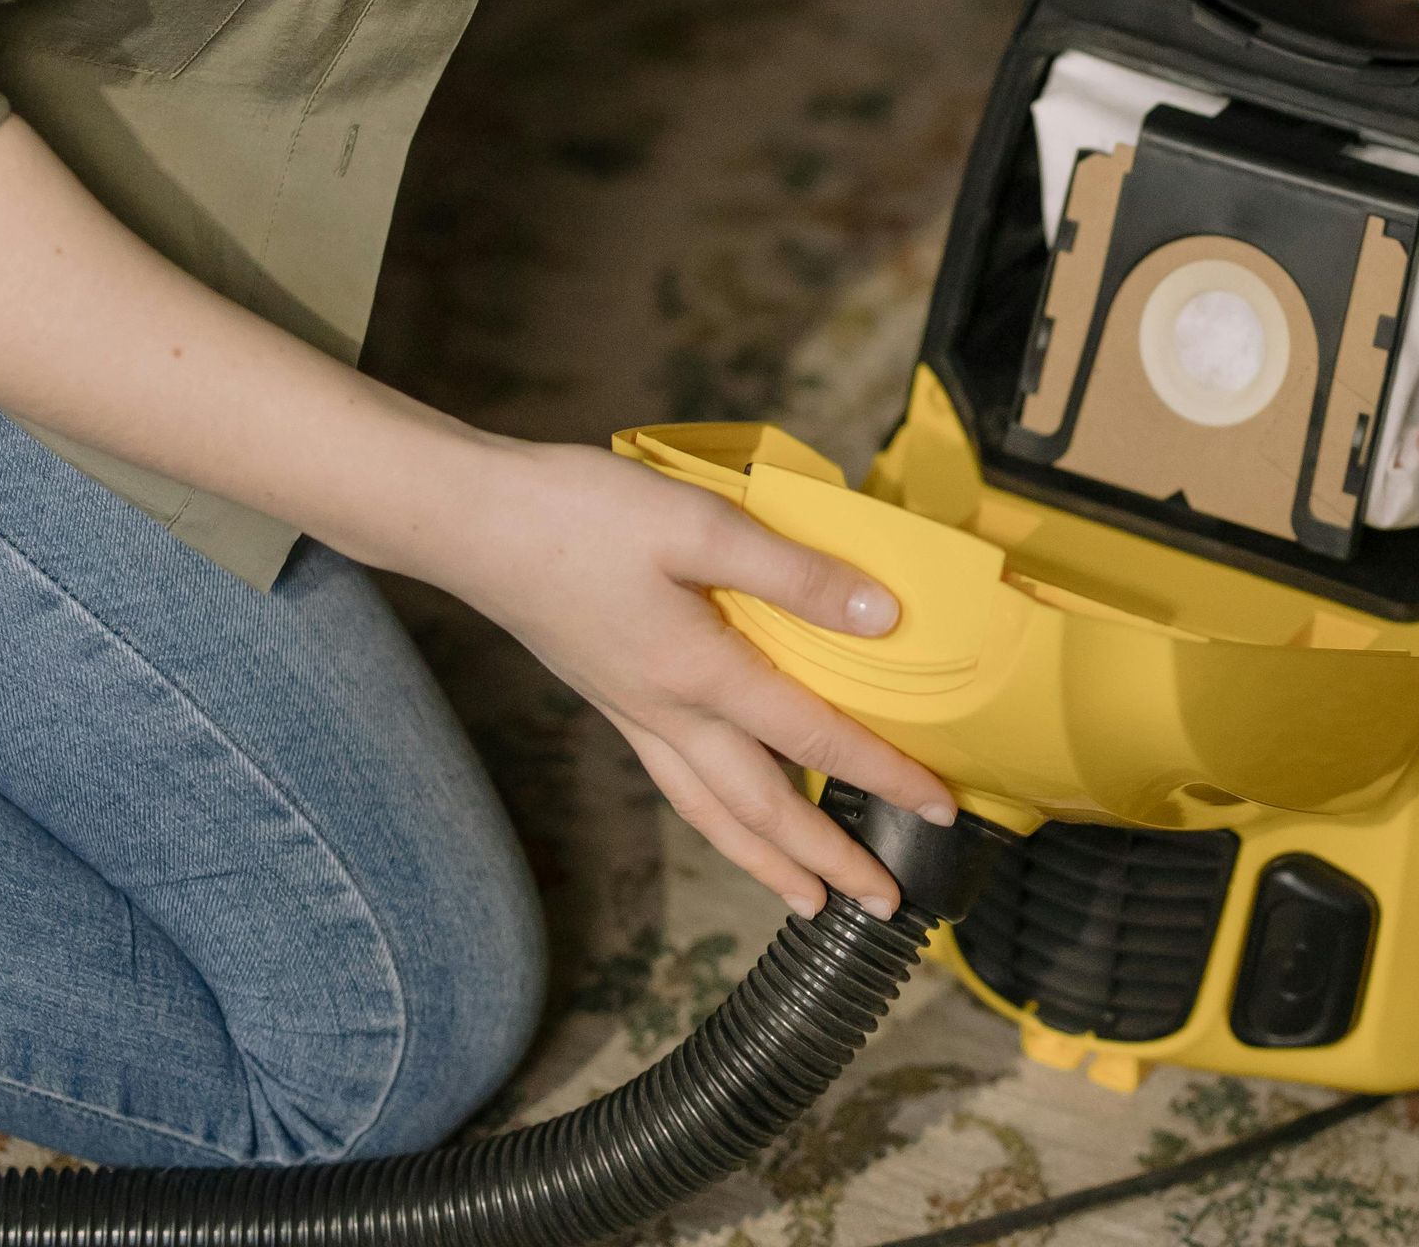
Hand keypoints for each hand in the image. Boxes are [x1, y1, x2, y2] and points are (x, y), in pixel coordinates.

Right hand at [454, 442, 953, 917]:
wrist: (474, 523)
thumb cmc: (581, 513)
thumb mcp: (698, 524)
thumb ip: (792, 573)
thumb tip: (881, 613)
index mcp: (701, 673)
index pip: (813, 738)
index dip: (884, 774)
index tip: (943, 807)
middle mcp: (669, 713)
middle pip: (762, 809)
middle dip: (829, 861)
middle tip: (886, 906)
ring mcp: (633, 713)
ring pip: (713, 812)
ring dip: (767, 862)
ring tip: (809, 902)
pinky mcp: (610, 698)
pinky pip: (678, 785)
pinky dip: (717, 819)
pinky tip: (727, 812)